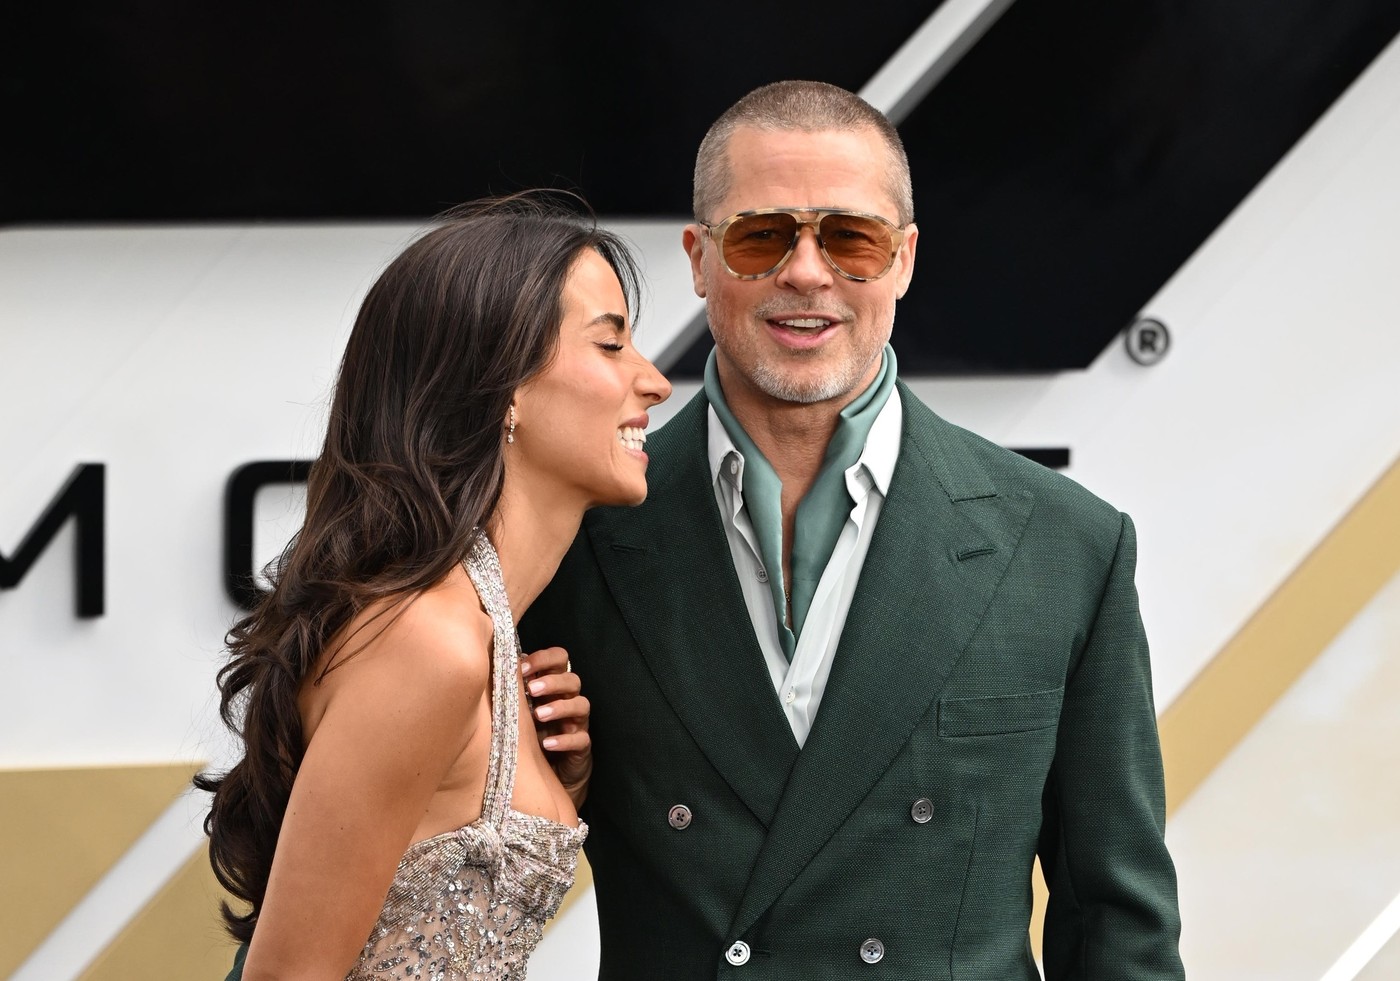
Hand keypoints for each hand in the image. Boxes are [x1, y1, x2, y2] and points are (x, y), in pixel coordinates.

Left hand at [520, 646, 591, 808]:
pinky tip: (547, 744)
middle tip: (531, 689)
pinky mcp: (581, 745)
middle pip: (572, 680)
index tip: (522, 667)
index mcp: (554, 684)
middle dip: (552, 682)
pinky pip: (581, 739)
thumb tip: (495, 665)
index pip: (559, 659)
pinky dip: (564, 740)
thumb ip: (515, 687)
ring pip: (581, 705)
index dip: (544, 658)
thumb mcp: (520, 707)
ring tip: (539, 715)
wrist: (549, 768)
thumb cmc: (530, 730)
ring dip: (560, 707)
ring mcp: (577, 722)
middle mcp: (569, 699)